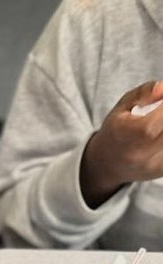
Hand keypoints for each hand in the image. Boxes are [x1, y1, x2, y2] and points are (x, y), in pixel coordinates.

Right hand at [81, 80, 162, 208]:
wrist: (105, 166)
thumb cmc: (116, 131)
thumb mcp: (122, 107)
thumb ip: (144, 93)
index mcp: (132, 134)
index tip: (162, 99)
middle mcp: (144, 153)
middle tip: (160, 113)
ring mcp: (154, 164)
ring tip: (157, 125)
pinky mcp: (162, 170)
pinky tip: (158, 136)